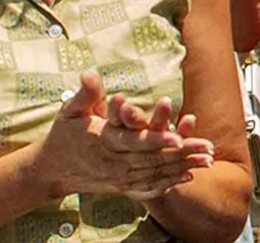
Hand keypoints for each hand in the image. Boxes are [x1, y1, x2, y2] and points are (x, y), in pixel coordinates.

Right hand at [31, 72, 213, 200]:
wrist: (52, 169)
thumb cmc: (64, 134)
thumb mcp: (71, 110)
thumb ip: (86, 93)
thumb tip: (90, 74)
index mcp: (103, 141)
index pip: (132, 141)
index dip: (154, 138)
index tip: (175, 133)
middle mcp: (113, 162)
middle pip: (150, 159)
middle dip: (180, 153)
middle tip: (206, 146)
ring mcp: (118, 177)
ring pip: (154, 173)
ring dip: (182, 166)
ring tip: (208, 159)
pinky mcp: (122, 186)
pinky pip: (148, 186)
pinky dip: (169, 182)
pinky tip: (189, 176)